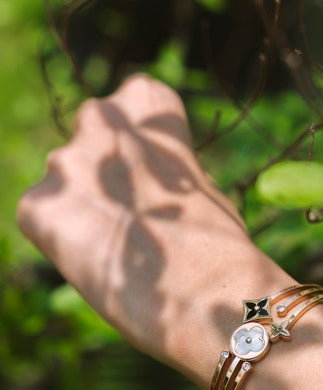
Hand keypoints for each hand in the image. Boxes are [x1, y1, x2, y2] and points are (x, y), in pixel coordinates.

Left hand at [17, 75, 289, 385]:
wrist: (205, 288)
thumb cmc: (217, 242)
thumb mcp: (197, 178)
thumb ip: (159, 163)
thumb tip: (138, 178)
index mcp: (147, 101)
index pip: (129, 101)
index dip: (137, 143)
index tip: (152, 174)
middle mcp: (99, 118)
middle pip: (88, 139)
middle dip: (102, 170)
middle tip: (131, 215)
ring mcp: (63, 161)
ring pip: (63, 183)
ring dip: (81, 208)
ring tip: (118, 248)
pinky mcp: (38, 205)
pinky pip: (41, 221)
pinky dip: (62, 242)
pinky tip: (97, 261)